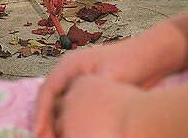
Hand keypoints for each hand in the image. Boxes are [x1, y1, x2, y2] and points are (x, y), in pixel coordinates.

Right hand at [34, 38, 163, 137]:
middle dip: (44, 123)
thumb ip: (92, 92)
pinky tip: (70, 137)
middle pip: (49, 101)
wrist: (149, 59)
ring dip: (54, 125)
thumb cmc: (130, 62)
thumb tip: (76, 112)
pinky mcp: (87, 95)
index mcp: (70, 65)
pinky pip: (70, 112)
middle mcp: (70, 74)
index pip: (46, 91)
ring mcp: (77, 84)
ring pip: (58, 108)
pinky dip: (67, 125)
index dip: (40, 113)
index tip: (38, 132)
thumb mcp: (110, 76)